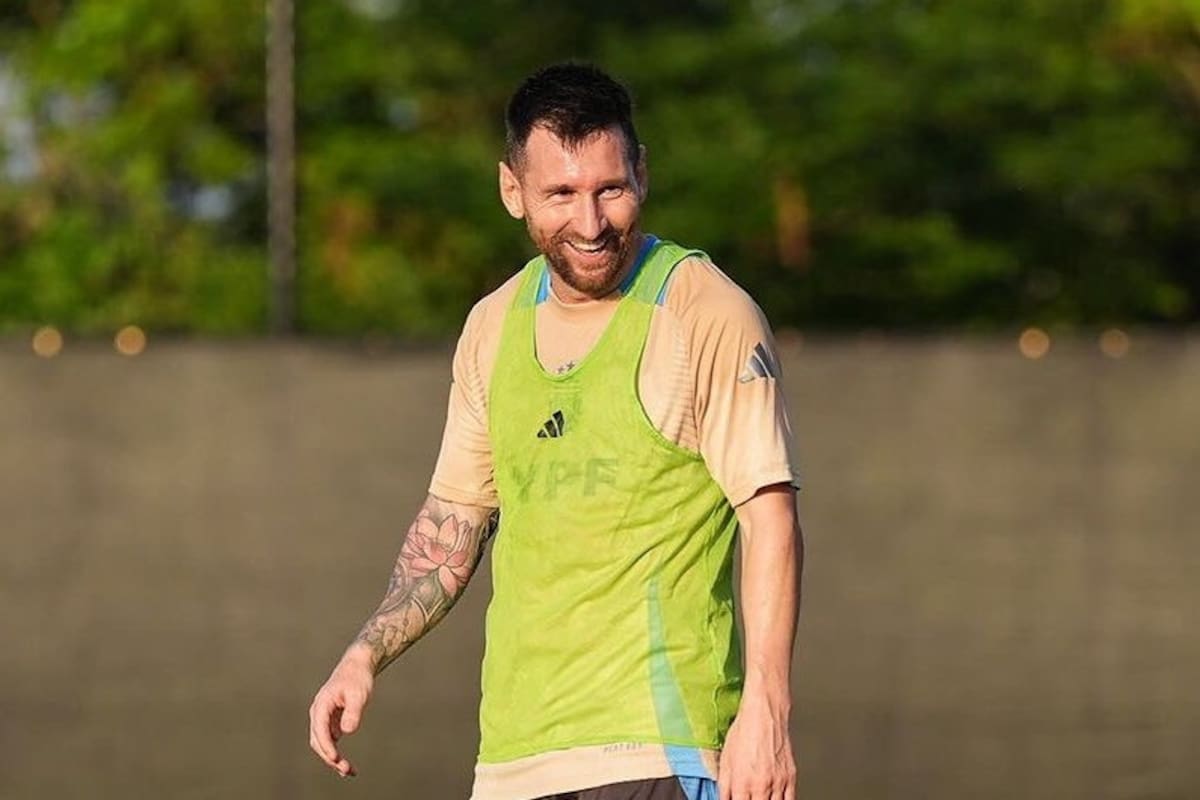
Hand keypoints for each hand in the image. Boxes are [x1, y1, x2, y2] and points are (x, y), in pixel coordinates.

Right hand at [308, 647, 374, 776]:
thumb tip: (347, 731)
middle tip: (346, 769)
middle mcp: (318, 712)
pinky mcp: (330, 720)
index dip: (327, 746)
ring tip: (347, 771)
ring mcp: (323, 717)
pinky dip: (335, 752)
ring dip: (332, 758)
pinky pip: (329, 740)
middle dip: (330, 757)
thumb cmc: (358, 677)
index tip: (336, 758)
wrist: (358, 665)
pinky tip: (345, 763)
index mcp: (321, 704)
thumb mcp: (359, 694)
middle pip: (318, 740)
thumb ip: (353, 712)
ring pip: (322, 743)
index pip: (320, 730)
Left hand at [717, 691, 796, 798]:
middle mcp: (762, 785)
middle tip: (748, 797)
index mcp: (742, 783)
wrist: (764, 714)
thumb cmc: (745, 732)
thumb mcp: (725, 760)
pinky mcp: (791, 777)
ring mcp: (778, 782)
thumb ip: (724, 786)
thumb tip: (723, 799)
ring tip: (759, 797)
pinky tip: (774, 799)